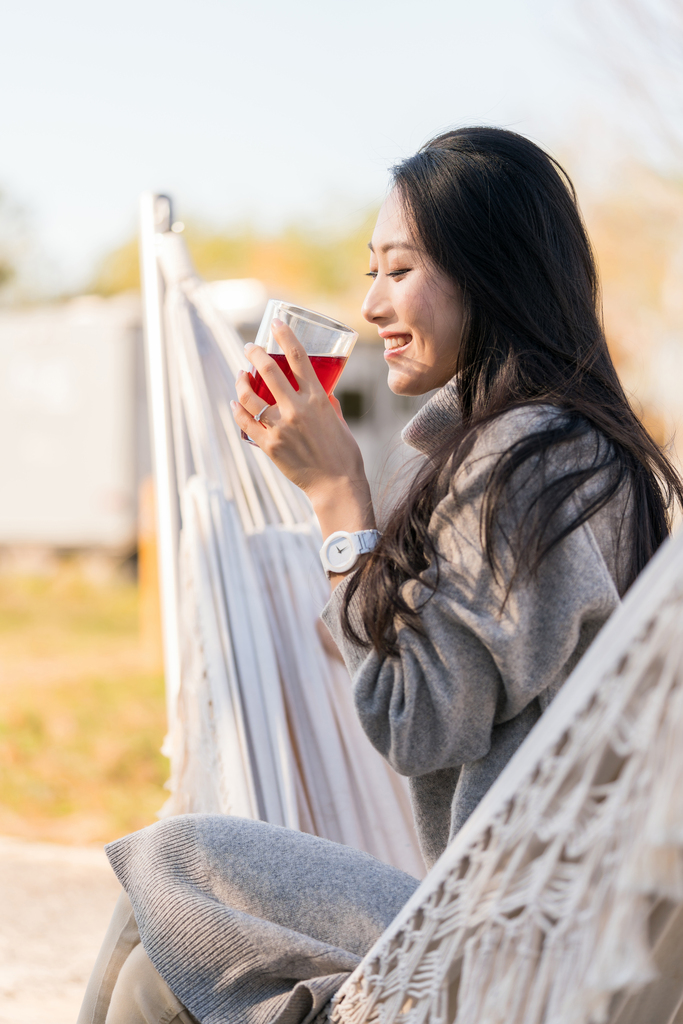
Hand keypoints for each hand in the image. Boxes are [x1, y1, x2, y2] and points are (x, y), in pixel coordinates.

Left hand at [231, 321, 375, 539]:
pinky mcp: (270, 445)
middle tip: (249, 348)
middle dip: (254, 353)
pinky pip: (246, 422)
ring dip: (241, 381)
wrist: (337, 485)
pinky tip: (235, 403)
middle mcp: (298, 408)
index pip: (298, 357)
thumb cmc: (344, 454)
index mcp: (318, 398)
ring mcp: (281, 427)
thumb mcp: (340, 422)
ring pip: (250, 396)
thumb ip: (329, 405)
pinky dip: (237, 410)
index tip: (275, 323)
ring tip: (240, 375)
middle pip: (268, 370)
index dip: (284, 335)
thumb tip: (324, 394)